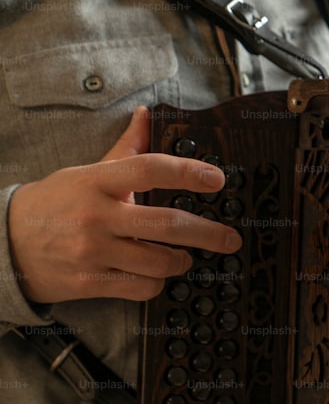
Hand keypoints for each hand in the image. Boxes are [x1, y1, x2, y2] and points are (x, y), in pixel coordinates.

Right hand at [7, 106, 241, 303]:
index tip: (218, 180)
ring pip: (160, 262)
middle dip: (209, 233)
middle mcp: (97, 216)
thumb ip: (124, 150)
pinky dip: (157, 283)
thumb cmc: (55, 204)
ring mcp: (93, 251)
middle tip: (231, 238)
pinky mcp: (91, 282)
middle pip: (167, 224)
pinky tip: (156, 275)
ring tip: (185, 256)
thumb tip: (148, 116)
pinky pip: (143, 287)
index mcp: (97, 182)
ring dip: (182, 261)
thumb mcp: (85, 173)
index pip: (149, 169)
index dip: (188, 172)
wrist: (5, 243)